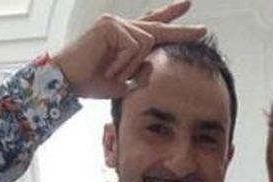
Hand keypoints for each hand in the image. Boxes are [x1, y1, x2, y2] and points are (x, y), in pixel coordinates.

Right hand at [53, 1, 205, 98]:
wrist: (67, 82)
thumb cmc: (90, 83)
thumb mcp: (124, 83)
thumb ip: (141, 74)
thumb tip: (154, 64)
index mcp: (125, 39)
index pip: (151, 24)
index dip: (170, 17)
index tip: (187, 7)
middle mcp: (122, 26)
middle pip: (158, 27)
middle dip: (181, 30)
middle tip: (204, 30)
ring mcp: (116, 23)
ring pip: (146, 44)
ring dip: (130, 65)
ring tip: (111, 71)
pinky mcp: (111, 25)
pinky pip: (134, 46)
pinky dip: (123, 62)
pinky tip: (107, 66)